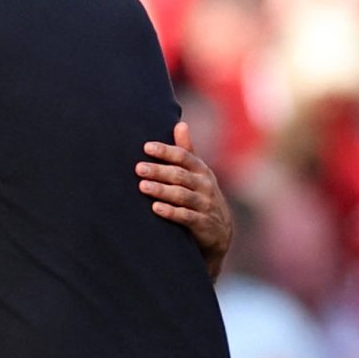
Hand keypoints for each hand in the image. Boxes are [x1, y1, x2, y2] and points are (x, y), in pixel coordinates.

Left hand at [136, 121, 232, 280]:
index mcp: (201, 170)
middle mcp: (204, 185)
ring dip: (161, 190)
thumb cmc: (201, 195)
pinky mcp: (203, 224)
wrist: (220, 233)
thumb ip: (187, 151)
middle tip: (138, 168)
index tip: (146, 147)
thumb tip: (180, 124)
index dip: (166, 151)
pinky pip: (186, 217)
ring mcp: (205, 205)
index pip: (183, 156)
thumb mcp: (198, 173)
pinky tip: (155, 208)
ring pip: (181, 195)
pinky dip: (171, 212)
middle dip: (158, 171)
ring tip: (142, 186)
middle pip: (179, 175)